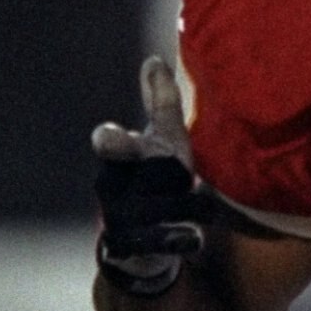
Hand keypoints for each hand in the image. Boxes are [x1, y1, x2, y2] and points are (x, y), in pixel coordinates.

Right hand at [90, 56, 210, 295]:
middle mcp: (112, 187)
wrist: (143, 241)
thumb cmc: (155, 178)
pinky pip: (165, 244)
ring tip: (202, 207)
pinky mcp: (132, 250)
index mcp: (120, 157)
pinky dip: (183, 239)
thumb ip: (161, 103)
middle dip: (169, 173)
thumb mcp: (162, 140)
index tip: (107, 137)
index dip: (112, 140)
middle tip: (185, 176)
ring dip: (189, 206)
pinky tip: (195, 238)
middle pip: (151, 175)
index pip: (111, 143)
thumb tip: (154, 60)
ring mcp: (120, 220)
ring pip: (164, 209)